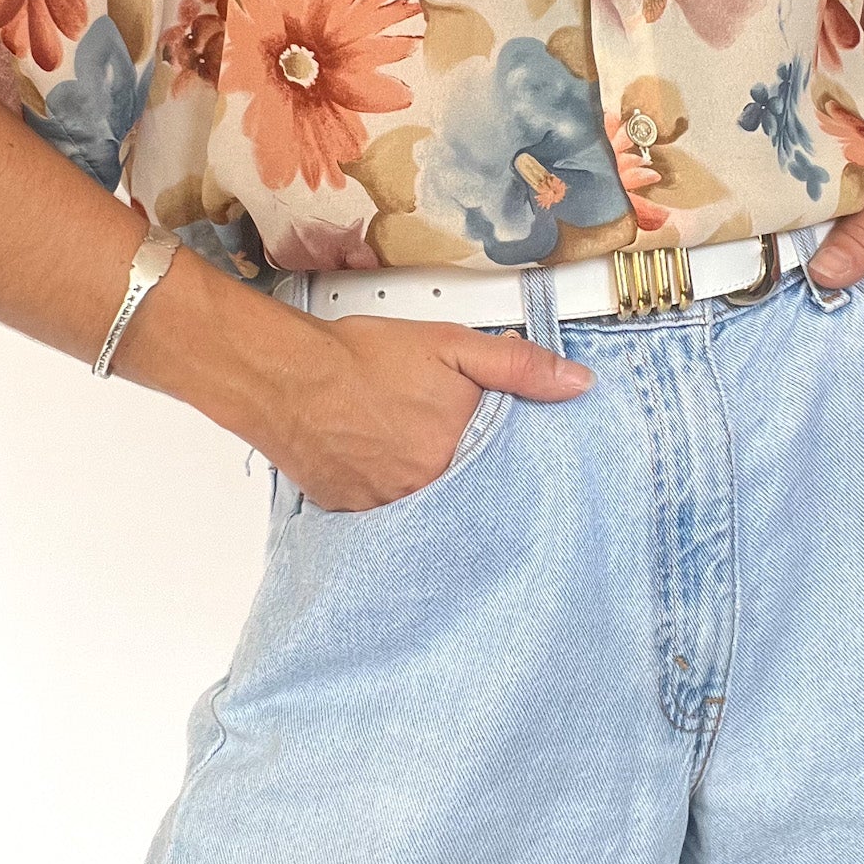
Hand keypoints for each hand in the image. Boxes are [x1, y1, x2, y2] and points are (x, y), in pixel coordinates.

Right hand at [260, 310, 594, 513]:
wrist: (287, 377)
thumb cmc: (362, 359)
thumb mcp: (451, 346)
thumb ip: (517, 366)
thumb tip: (576, 383)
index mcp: (460, 452)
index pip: (511, 476)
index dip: (515, 465)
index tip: (519, 461)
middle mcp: (429, 489)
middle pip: (472, 496)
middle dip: (473, 477)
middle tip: (454, 449)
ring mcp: (391, 507)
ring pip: (432, 508)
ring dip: (435, 489)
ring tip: (419, 457)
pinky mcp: (356, 513)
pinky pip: (390, 517)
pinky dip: (396, 497)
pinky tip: (388, 469)